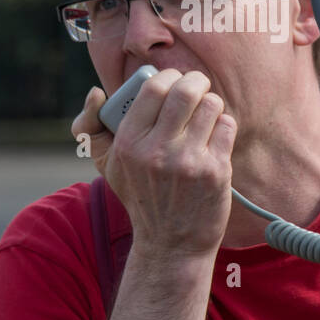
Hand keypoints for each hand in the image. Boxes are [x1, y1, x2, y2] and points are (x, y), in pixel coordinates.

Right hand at [71, 69, 236, 260]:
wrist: (171, 244)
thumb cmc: (140, 196)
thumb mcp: (108, 165)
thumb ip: (92, 127)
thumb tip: (97, 93)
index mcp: (129, 143)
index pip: (154, 87)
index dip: (169, 75)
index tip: (173, 80)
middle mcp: (158, 151)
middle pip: (186, 90)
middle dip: (196, 81)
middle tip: (197, 87)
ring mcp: (189, 161)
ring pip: (211, 105)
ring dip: (211, 105)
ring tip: (205, 117)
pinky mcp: (215, 171)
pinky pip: (226, 126)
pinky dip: (223, 127)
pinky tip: (214, 139)